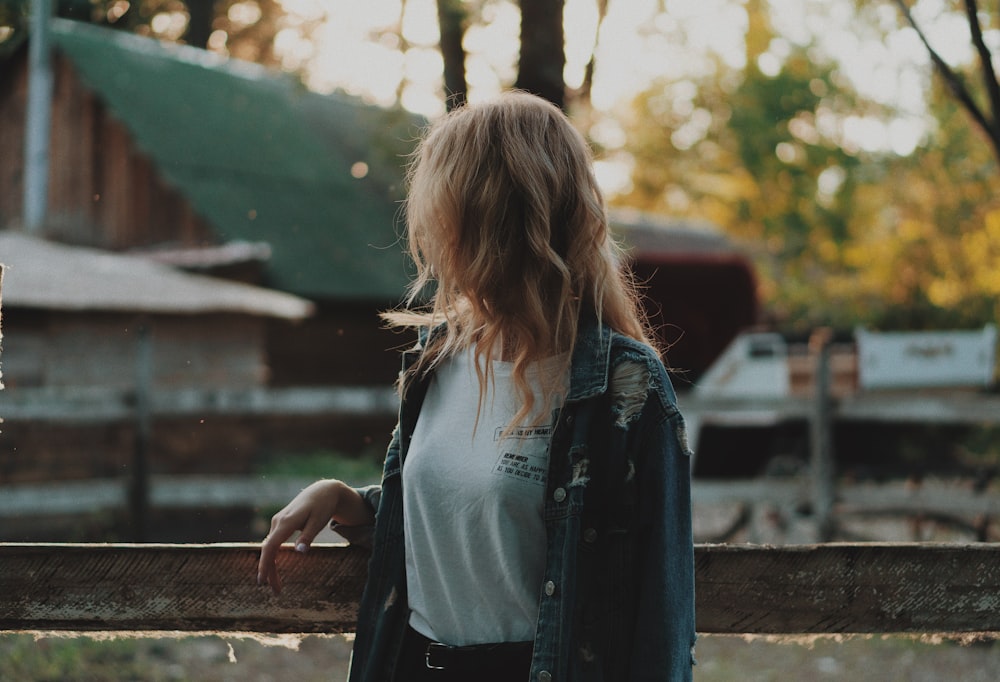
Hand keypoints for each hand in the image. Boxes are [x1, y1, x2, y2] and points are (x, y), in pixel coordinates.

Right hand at [257, 479, 344, 594]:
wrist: (323, 491)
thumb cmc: (322, 506)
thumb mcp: (319, 521)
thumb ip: (308, 536)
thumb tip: (299, 552)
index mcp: (286, 522)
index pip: (270, 546)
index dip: (265, 564)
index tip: (262, 580)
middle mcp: (278, 521)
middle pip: (268, 550)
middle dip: (269, 571)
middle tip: (276, 591)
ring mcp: (278, 522)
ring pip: (270, 548)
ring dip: (272, 567)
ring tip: (277, 586)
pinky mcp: (281, 524)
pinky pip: (273, 543)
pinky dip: (274, 558)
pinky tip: (276, 570)